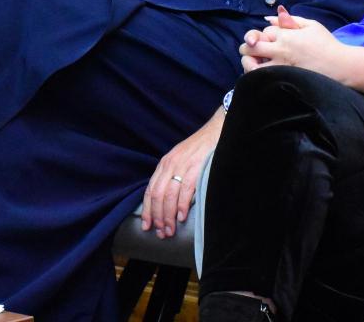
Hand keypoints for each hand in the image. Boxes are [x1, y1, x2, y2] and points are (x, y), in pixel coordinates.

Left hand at [142, 108, 224, 237]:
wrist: (216, 130)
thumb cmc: (200, 149)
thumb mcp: (180, 160)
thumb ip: (172, 176)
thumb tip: (167, 202)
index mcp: (164, 164)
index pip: (150, 190)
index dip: (147, 210)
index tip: (147, 226)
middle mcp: (169, 164)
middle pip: (157, 195)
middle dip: (157, 217)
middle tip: (161, 233)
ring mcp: (182, 165)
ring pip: (169, 195)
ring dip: (168, 216)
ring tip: (170, 229)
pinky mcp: (196, 167)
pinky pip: (185, 189)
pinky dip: (181, 205)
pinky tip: (181, 217)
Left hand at [239, 6, 343, 77]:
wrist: (341, 67)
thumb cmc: (327, 44)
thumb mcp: (311, 25)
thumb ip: (290, 20)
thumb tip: (269, 18)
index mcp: (286, 36)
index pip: (263, 32)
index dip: (264, 35)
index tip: (270, 40)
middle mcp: (280, 51)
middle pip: (250, 47)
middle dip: (247, 47)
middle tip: (251, 51)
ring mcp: (280, 68)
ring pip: (251, 66)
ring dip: (248, 63)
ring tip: (252, 63)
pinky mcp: (283, 81)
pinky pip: (261, 80)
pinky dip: (255, 76)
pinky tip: (261, 75)